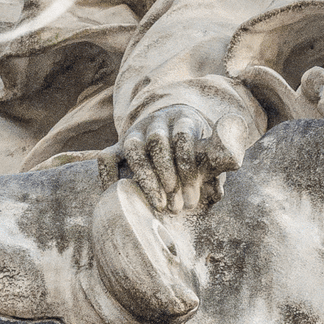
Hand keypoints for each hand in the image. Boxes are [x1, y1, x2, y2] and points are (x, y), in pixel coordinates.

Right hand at [120, 105, 239, 212]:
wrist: (171, 132)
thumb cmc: (195, 150)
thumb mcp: (211, 150)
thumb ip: (217, 163)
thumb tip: (217, 192)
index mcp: (183, 119)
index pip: (183, 134)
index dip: (188, 165)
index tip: (193, 194)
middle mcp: (157, 122)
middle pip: (157, 140)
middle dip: (167, 174)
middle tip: (177, 205)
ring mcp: (135, 133)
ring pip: (133, 147)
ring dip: (146, 177)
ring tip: (159, 204)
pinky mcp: (117, 147)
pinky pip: (106, 157)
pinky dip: (109, 176)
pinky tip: (120, 197)